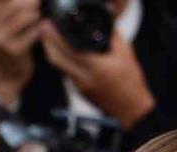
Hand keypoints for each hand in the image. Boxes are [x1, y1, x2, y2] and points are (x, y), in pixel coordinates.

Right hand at [0, 0, 42, 105]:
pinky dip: (40, 30)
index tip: (35, 0)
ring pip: (24, 16)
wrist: (4, 72)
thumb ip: (10, 4)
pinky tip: (42, 30)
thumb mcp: (1, 18)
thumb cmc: (7, 40)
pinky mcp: (13, 50)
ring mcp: (0, 37)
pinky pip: (33, 33)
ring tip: (40, 16)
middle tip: (40, 3)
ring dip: (37, 14)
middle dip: (33, 1)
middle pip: (16, 1)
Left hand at [40, 24, 155, 128]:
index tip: (49, 23)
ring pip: (58, 66)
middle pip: (56, 58)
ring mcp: (80, 86)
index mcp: (96, 68)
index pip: (68, 49)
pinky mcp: (79, 91)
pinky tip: (62, 51)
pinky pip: (65, 72)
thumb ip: (113, 34)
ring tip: (49, 36)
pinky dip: (61, 60)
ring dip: (51, 50)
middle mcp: (84, 78)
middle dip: (46, 41)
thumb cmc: (132, 83)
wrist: (132, 110)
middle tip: (43, 27)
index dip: (55, 36)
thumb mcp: (126, 54)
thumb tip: (104, 16)